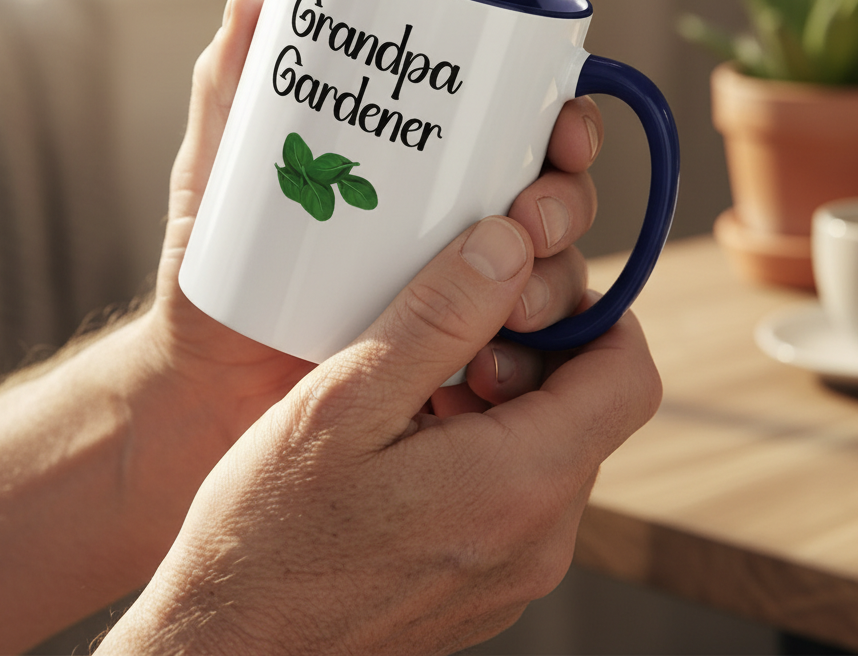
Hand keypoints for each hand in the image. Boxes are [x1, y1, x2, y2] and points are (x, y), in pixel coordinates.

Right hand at [101, 218, 660, 654]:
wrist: (229, 649)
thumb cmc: (268, 533)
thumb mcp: (344, 402)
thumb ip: (437, 317)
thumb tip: (507, 243)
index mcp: (518, 486)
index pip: (628, 373)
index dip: (588, 311)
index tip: (519, 290)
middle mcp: (539, 541)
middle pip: (589, 406)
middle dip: (532, 352)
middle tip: (446, 341)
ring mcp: (517, 571)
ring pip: (552, 446)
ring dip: (503, 399)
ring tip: (416, 392)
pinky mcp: (489, 584)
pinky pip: (519, 492)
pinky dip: (485, 447)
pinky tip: (410, 441)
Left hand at [144, 0, 605, 444]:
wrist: (199, 382)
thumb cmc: (212, 271)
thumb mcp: (219, 176)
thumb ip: (229, 90)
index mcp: (427, 176)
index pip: (522, 136)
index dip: (567, 126)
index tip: (565, 128)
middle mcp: (458, 232)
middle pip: (554, 202)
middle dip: (567, 205)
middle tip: (530, 218)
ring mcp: (460, 303)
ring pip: (551, 278)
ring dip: (556, 282)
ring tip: (516, 304)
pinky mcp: (449, 366)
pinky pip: (523, 361)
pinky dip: (530, 361)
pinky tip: (496, 368)